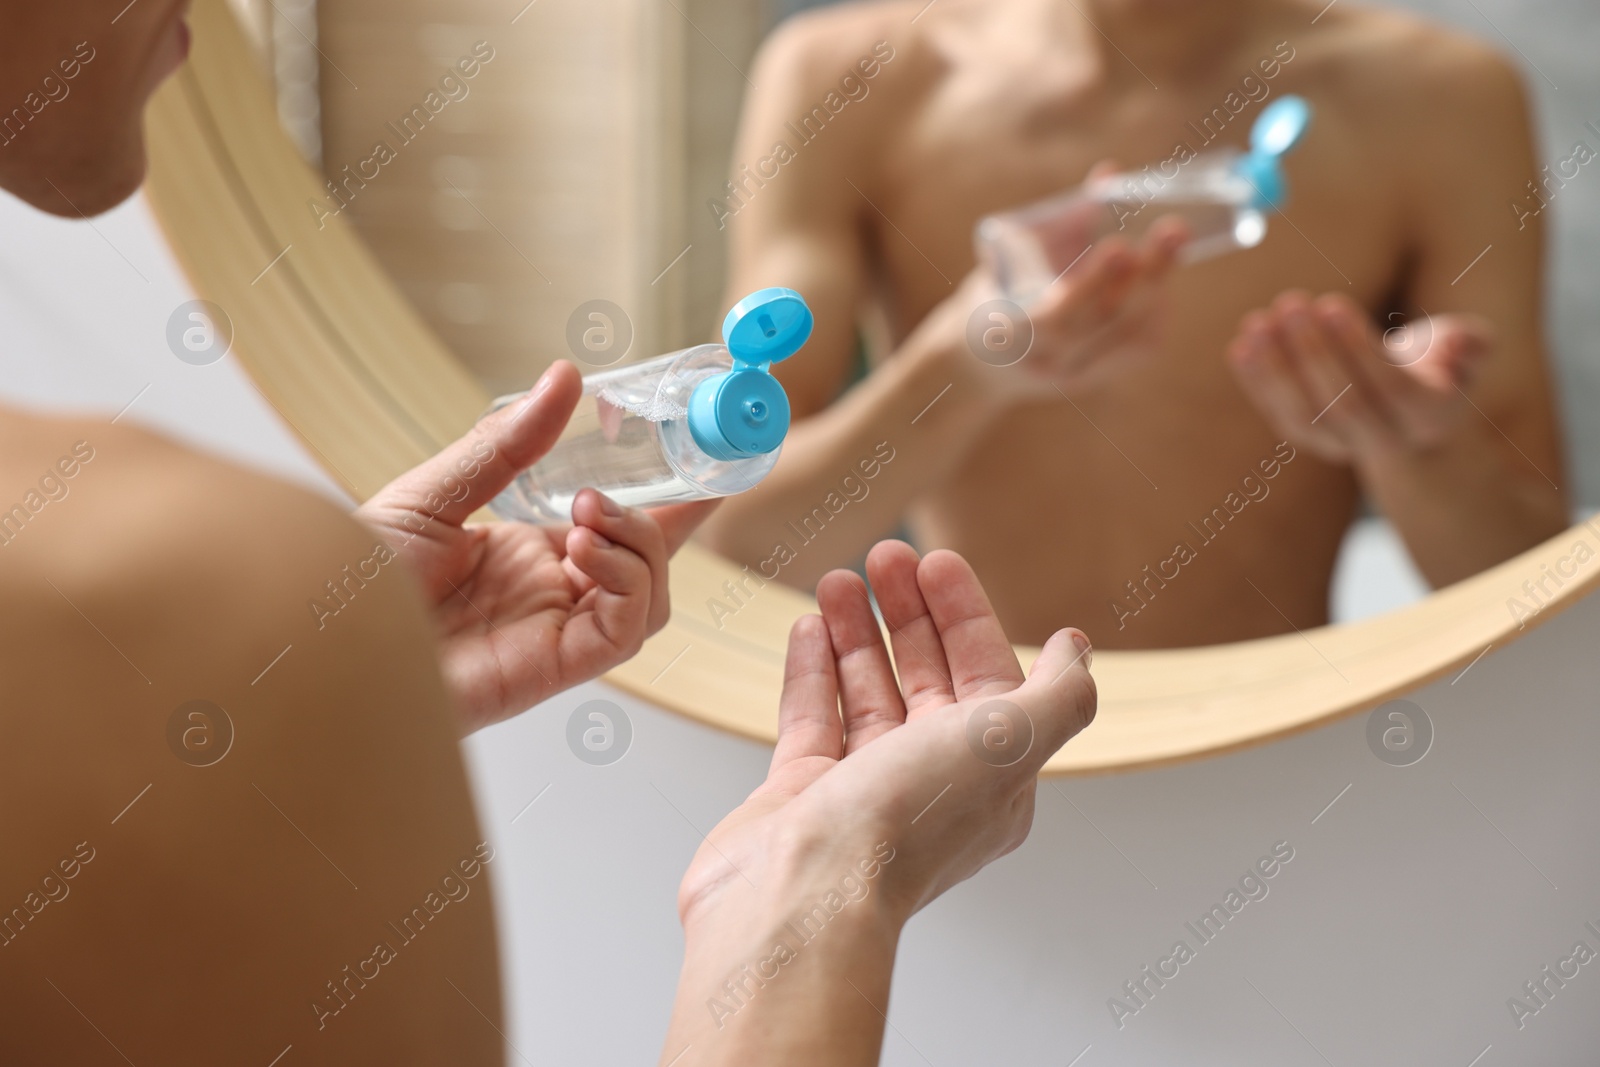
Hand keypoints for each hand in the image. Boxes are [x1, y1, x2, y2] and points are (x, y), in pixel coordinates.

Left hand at [355, 361, 717, 733]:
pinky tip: (581, 550)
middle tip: (632, 478)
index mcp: (524, 553)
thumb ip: (507, 444)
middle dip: (664, 517)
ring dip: (641, 547)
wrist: (316, 642)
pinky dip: (626, 584)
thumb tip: (564, 377)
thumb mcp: (434, 492)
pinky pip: (626, 632)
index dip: (668, 498)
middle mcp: (549, 595)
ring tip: (586, 514)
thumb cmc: (354, 578)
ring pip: (651, 598)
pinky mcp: (554, 667)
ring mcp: (555, 632)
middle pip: (649, 563)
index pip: (616, 526)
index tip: (705, 456)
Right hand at [677, 541, 1096, 931]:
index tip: (936, 561)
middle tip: (884, 555)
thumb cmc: (902, 825)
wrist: (801, 896)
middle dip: (910, 613)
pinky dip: (812, 669)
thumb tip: (1077, 650)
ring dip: (857, 632)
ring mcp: (862, 791)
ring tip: (838, 578)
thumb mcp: (1008, 742)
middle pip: (927, 678)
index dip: (966, 615)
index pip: (988, 678)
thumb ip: (1058, 693)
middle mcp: (930, 785)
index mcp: (992, 779)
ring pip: (867, 691)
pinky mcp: (803, 795)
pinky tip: (808, 625)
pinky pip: (813, 717)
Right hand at [959, 208, 1188, 404]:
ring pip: (1124, 337)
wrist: (981, 361)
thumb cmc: (1000, 291)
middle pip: (1100, 322)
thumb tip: (1110, 173)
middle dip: (1142, 275)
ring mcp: (1068, 375)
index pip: (1057, 313)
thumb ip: (1063, 220)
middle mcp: (1041, 360)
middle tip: (1173, 231)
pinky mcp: (1090, 379)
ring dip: (1155, 288)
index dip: (1091, 282)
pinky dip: (1154, 313)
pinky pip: (1134, 351)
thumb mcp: (1011, 255)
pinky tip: (1160, 284)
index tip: (1120, 245)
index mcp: (1008, 329)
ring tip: (1173, 245)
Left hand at [1227, 290, 1490, 464]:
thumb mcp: (1469, 349)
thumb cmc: (1439, 363)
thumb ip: (1473, 343)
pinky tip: (1240, 346)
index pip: (1390, 387)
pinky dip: (1257, 383)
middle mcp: (1384, 439)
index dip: (1358, 348)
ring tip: (1257, 323)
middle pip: (1342, 404)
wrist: (1408, 411)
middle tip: (1291, 302)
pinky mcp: (1307, 438)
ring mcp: (1341, 445)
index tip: (1331, 303)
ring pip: (1303, 416)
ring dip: (1275, 369)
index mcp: (1428, 417)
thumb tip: (1460, 345)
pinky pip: (1278, 415)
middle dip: (1312, 352)